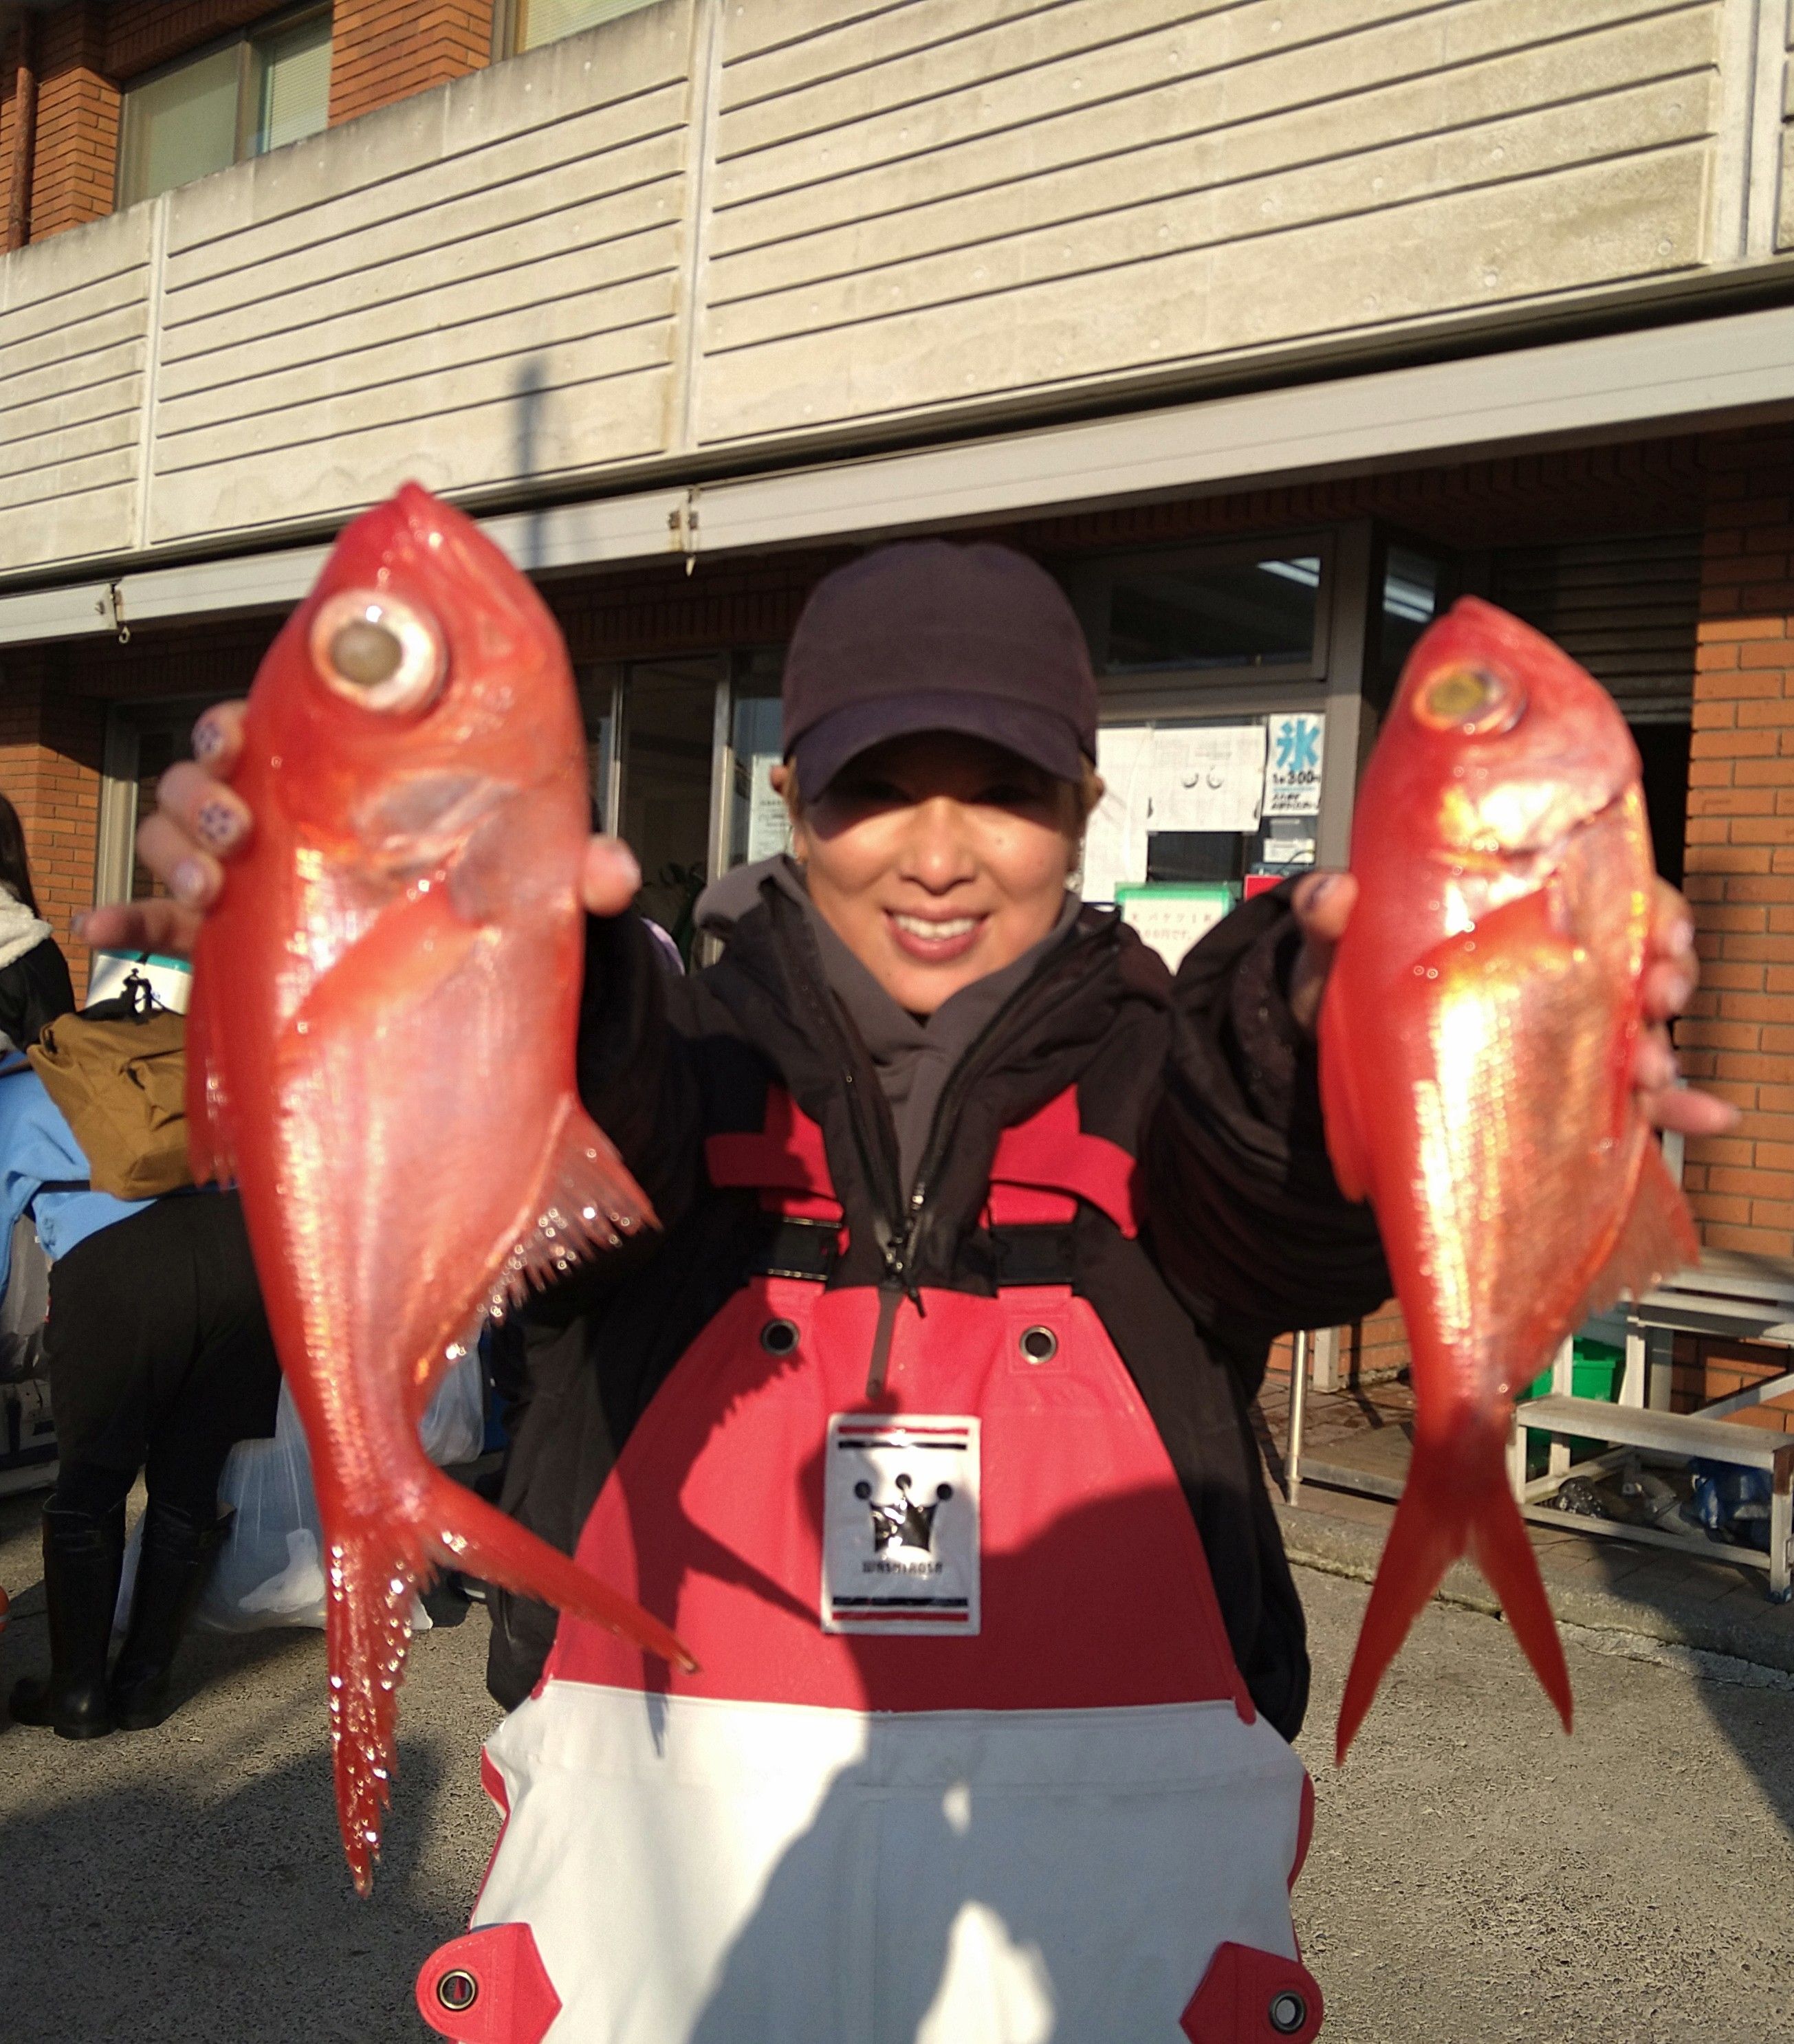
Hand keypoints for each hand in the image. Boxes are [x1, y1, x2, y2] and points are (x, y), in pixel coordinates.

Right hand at [76, 701, 645, 960]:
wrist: (485, 985)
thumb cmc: (503, 900)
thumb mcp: (541, 882)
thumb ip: (574, 869)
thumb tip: (612, 870)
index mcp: (352, 780)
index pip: (278, 722)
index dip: (242, 721)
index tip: (241, 736)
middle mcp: (292, 816)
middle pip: (211, 773)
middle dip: (201, 790)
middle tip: (238, 830)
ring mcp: (257, 880)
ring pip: (176, 837)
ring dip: (171, 854)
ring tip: (208, 893)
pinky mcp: (239, 943)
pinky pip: (164, 925)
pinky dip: (128, 923)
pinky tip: (104, 935)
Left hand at [1288, 870, 1737, 1139]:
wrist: (1333, 1045)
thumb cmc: (1352, 976)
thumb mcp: (1337, 943)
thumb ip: (1328, 917)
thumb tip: (1331, 895)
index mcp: (1512, 914)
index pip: (1600, 891)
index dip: (1643, 904)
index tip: (1659, 926)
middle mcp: (1549, 967)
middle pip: (1637, 957)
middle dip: (1664, 975)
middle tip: (1659, 995)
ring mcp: (1557, 1029)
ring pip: (1637, 1029)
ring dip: (1664, 1049)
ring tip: (1655, 1074)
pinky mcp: (1553, 1087)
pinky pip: (1622, 1097)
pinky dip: (1671, 1108)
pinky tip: (1700, 1117)